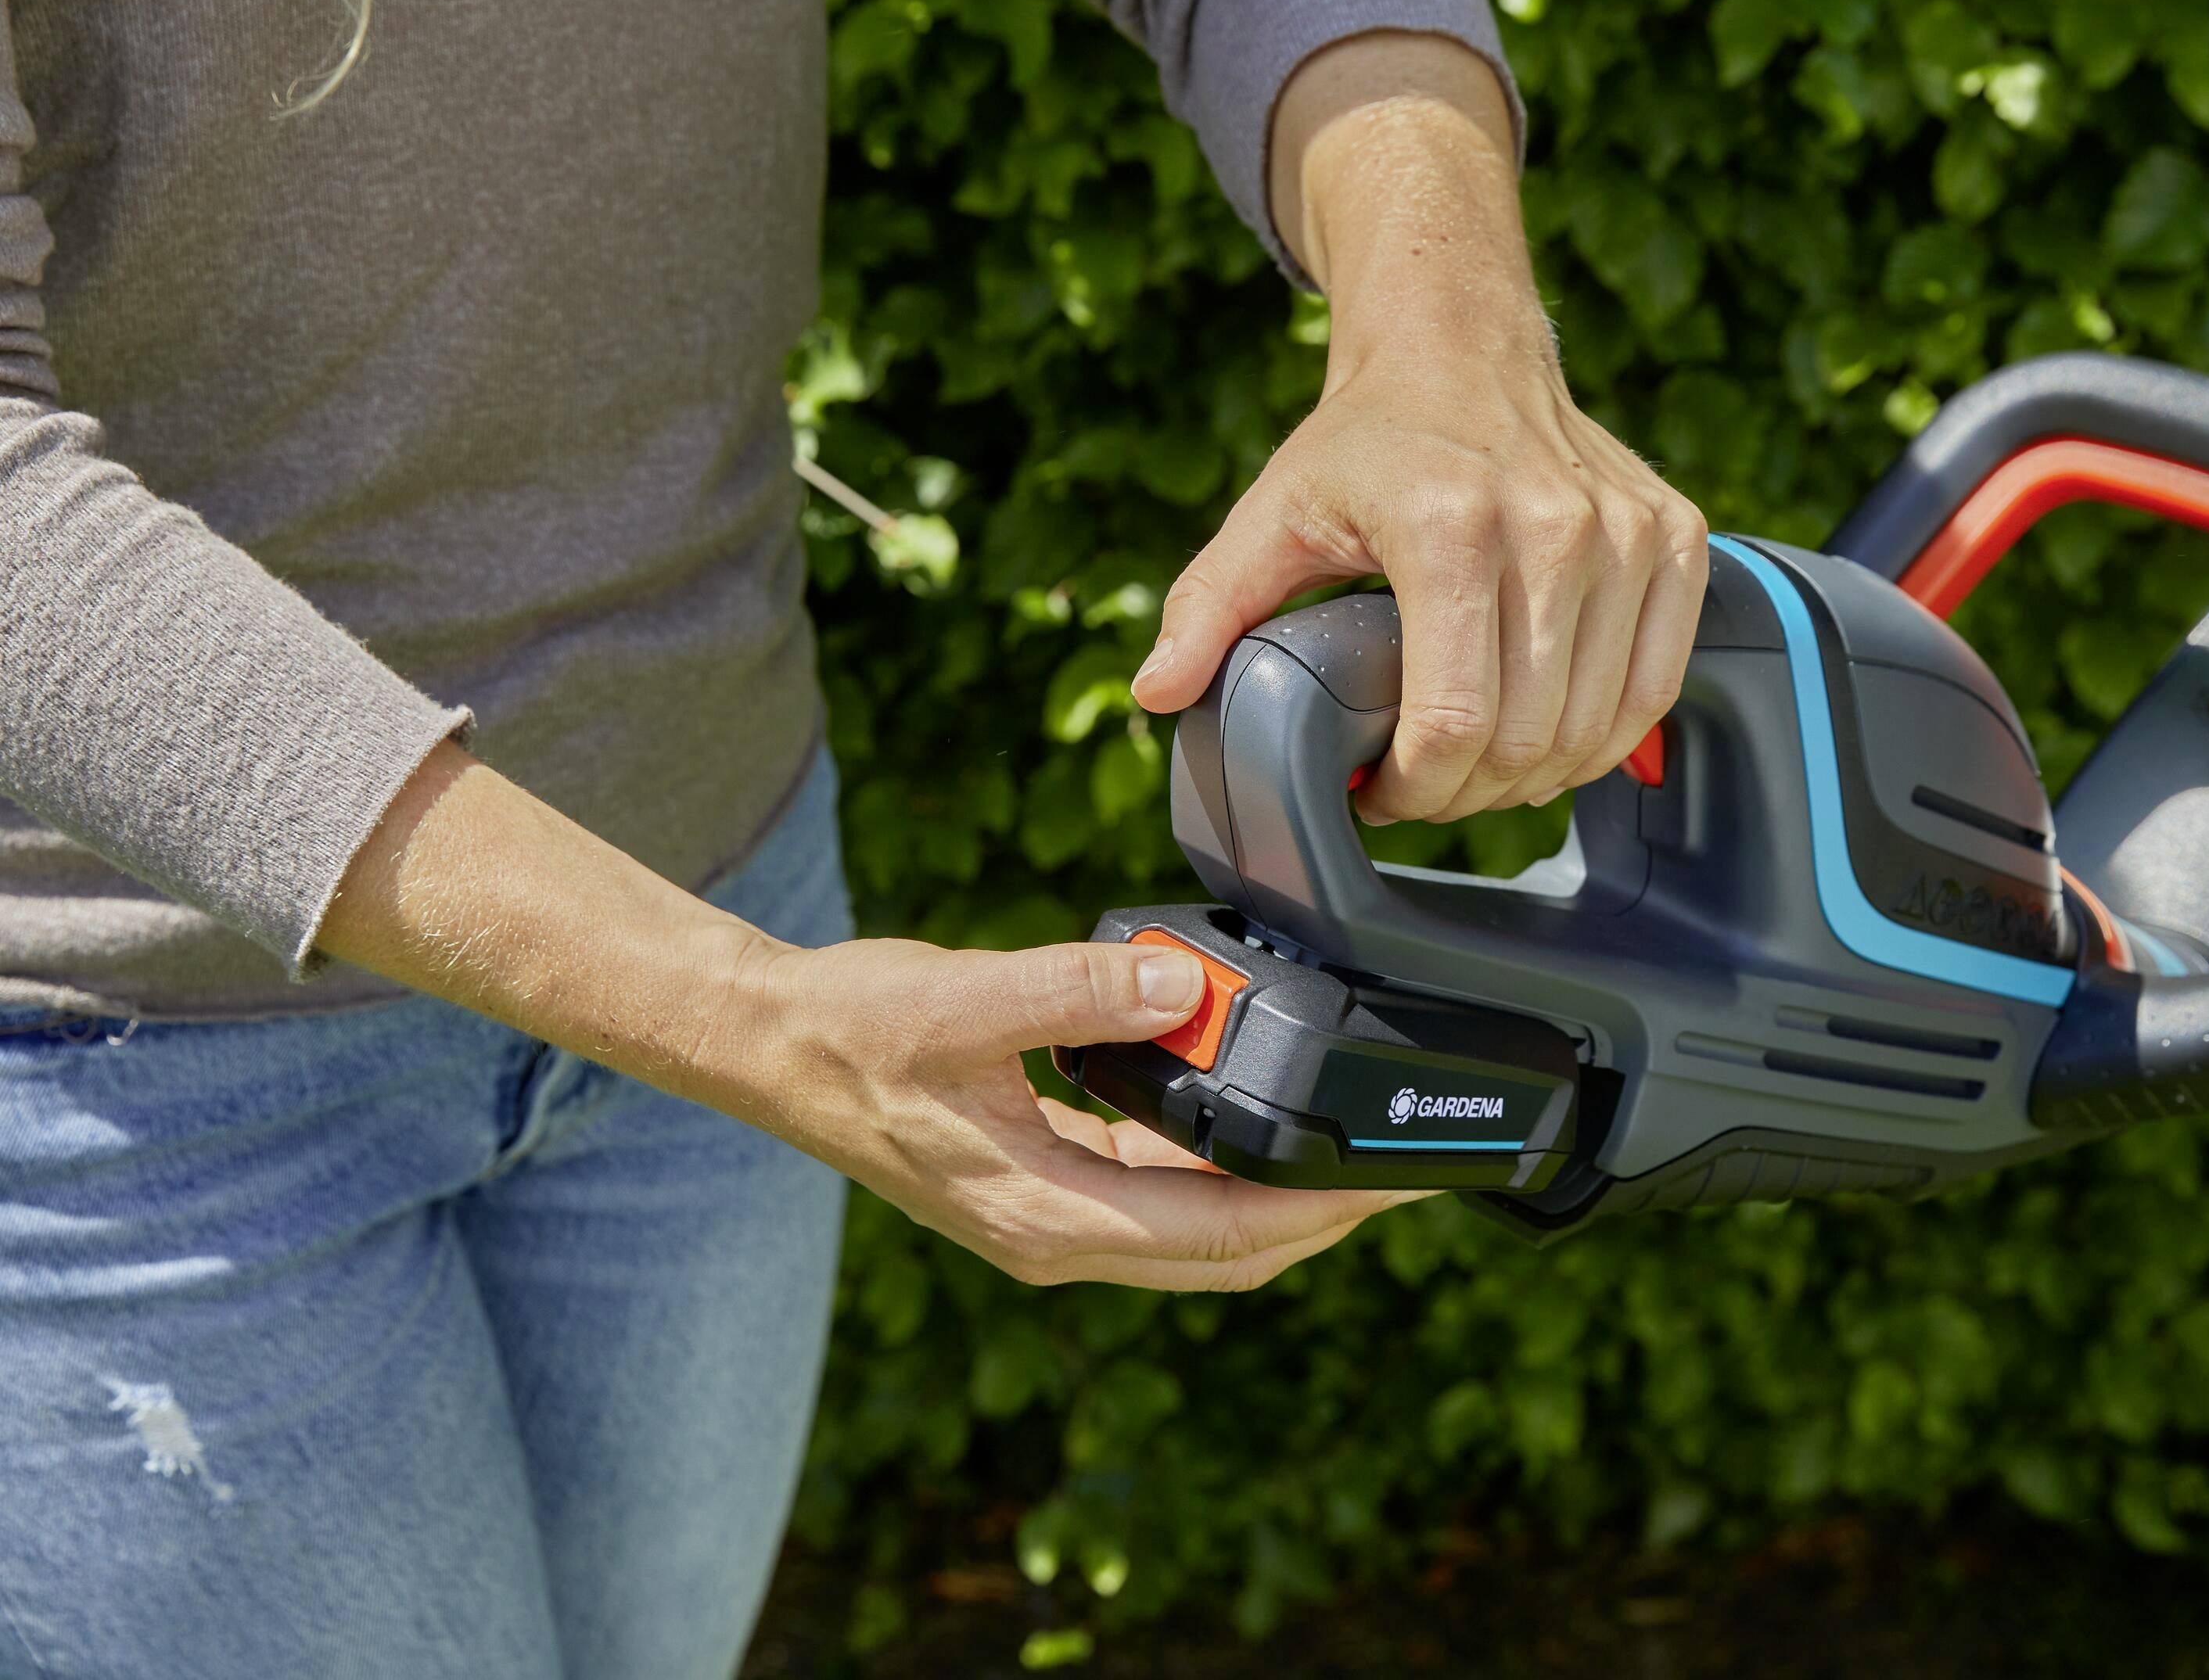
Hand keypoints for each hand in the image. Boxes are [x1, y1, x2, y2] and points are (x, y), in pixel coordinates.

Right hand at [322, 743, 1414, 1289]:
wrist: (771, 1044)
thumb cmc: (854, 1028)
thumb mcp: (968, 999)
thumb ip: (1081, 990)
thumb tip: (1187, 985)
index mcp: (1050, 1212)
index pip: (1224, 1234)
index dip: (1322, 1210)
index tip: (1398, 1177)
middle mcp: (1059, 1233)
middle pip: (1228, 1252)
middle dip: (1324, 1213)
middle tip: (1407, 1163)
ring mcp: (1051, 1216)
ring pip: (1198, 1229)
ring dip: (1274, 1192)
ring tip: (1349, 1135)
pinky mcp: (1043, 1183)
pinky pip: (1158, 1190)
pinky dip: (1214, 1160)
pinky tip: (1244, 1104)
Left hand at [1130, 33, 1709, 823]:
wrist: (1461, 344)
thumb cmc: (1369, 440)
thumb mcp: (1274, 511)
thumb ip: (1210, 604)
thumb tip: (1156, 693)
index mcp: (1450, 528)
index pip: (1454, 721)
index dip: (1415, 790)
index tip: (1381, 792)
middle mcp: (1553, 527)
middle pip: (1528, 738)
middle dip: (1468, 792)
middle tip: (1426, 784)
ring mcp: (1625, 532)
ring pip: (1598, 725)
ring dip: (1537, 774)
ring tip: (1480, 763)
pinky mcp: (1673, 535)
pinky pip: (1657, 683)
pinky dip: (1607, 734)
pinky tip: (1551, 734)